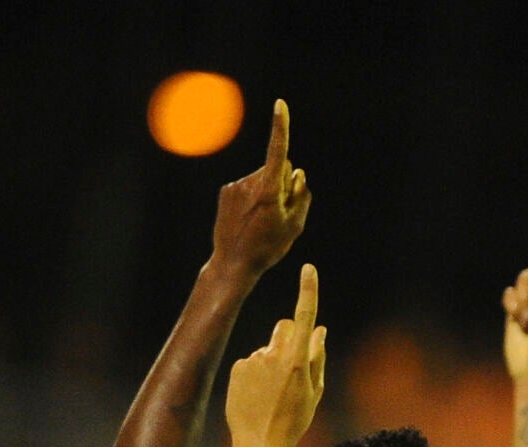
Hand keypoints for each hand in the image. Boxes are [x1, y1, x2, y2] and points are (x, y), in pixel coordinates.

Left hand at [211, 100, 312, 275]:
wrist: (233, 262)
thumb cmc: (268, 247)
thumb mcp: (295, 225)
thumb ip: (301, 195)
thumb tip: (298, 172)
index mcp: (269, 190)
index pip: (278, 151)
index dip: (280, 126)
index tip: (279, 104)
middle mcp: (250, 182)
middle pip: (277, 169)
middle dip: (282, 183)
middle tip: (278, 213)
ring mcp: (236, 185)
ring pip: (262, 178)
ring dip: (267, 191)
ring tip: (262, 220)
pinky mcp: (226, 190)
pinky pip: (247, 186)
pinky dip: (252, 197)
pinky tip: (248, 218)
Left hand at [226, 264, 324, 446]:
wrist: (260, 442)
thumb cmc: (294, 420)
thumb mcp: (314, 391)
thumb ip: (318, 357)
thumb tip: (320, 330)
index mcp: (297, 361)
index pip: (305, 317)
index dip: (308, 290)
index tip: (308, 269)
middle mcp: (274, 354)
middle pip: (285, 327)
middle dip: (290, 338)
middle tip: (292, 367)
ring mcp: (253, 360)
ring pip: (268, 348)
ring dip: (272, 361)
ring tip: (271, 392)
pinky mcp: (238, 366)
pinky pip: (252, 361)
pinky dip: (256, 373)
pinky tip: (256, 395)